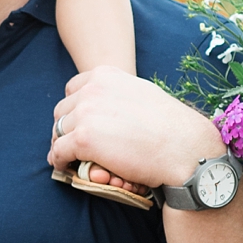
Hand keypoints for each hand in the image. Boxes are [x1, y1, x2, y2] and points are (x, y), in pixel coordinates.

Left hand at [46, 68, 225, 199]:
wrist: (184, 148)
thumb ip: (120, 93)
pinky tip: (64, 167)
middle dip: (65, 127)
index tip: (77, 122)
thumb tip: (108, 103)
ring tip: (67, 157)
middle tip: (70, 142)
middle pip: (62, 110)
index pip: (73, 89)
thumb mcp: (142, 93)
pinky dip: (58, 160)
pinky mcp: (82, 140)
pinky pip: (59, 151)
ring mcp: (85, 114)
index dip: (73, 108)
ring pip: (58, 131)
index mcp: (105, 75)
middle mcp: (91, 90)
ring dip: (61, 145)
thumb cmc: (171, 126)